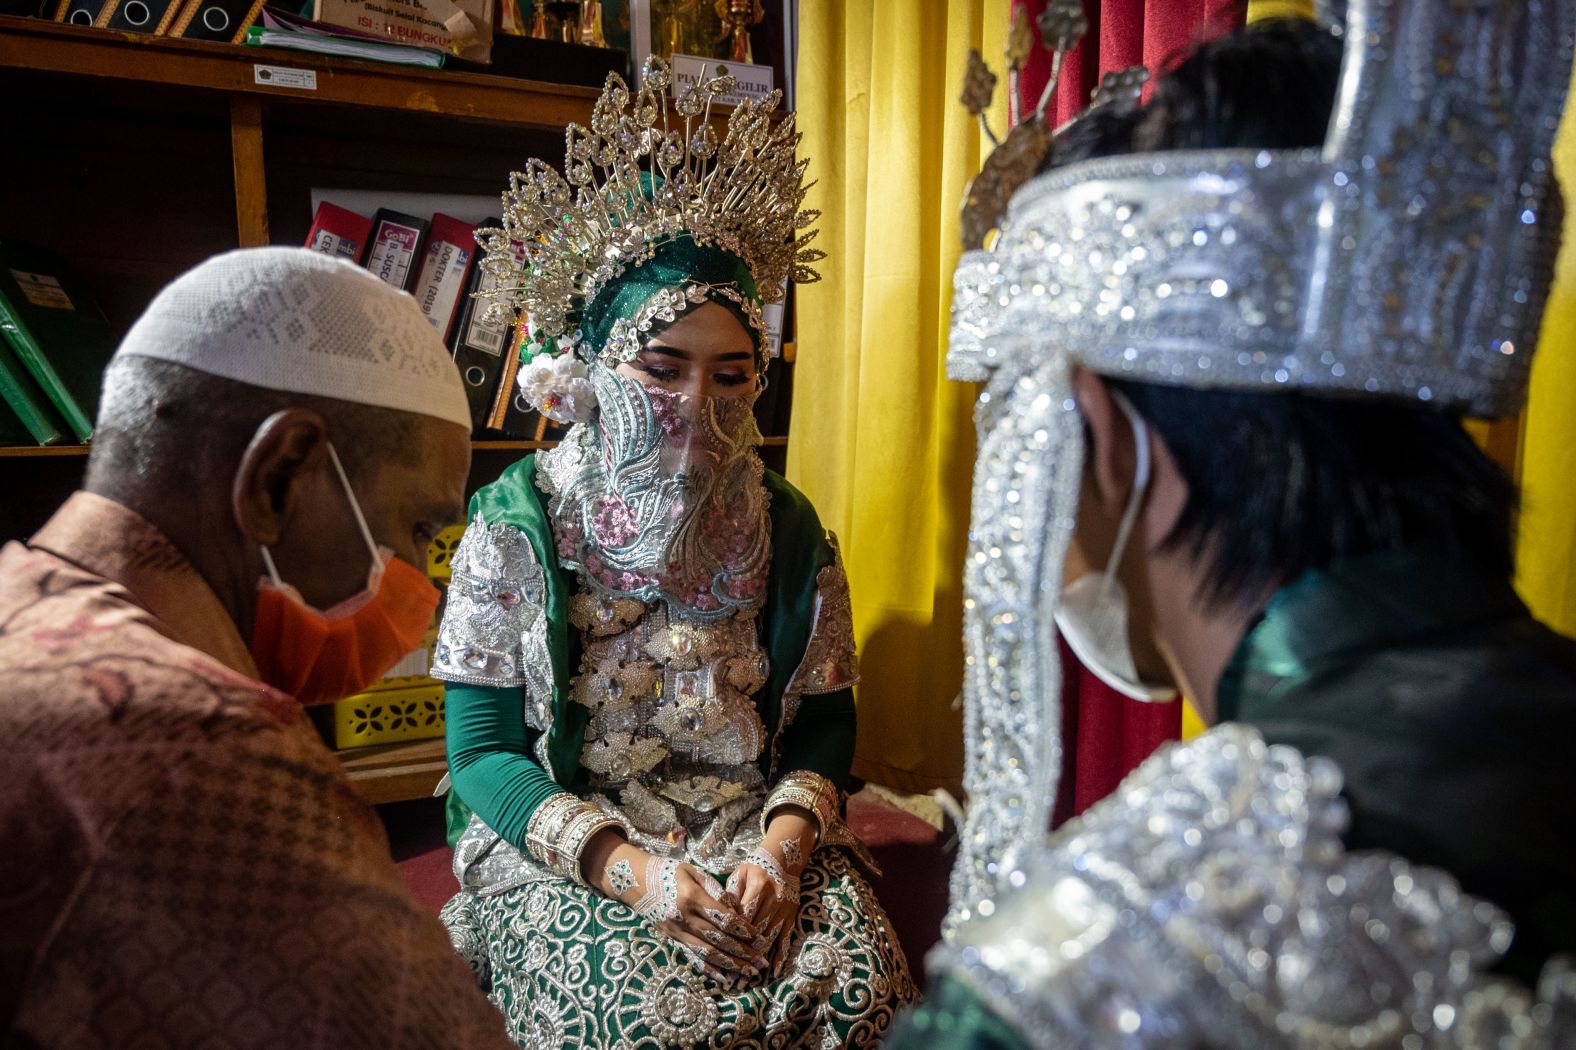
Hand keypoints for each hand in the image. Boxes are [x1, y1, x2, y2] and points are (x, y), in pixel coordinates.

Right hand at [587, 833, 766, 981]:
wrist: (636, 881)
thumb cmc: (668, 871)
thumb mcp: (692, 871)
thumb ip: (714, 888)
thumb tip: (734, 907)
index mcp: (692, 898)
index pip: (723, 917)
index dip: (743, 929)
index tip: (759, 937)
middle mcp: (684, 918)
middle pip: (718, 939)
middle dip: (742, 951)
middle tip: (761, 960)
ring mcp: (677, 931)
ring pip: (708, 952)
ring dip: (731, 964)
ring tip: (749, 972)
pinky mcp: (672, 939)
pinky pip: (693, 957)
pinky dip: (710, 969)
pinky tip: (725, 978)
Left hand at [727, 809, 813, 976]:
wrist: (783, 860)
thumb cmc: (755, 868)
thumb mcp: (740, 873)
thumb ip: (730, 893)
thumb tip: (721, 914)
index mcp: (758, 888)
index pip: (743, 917)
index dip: (733, 936)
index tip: (721, 954)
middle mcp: (773, 901)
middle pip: (756, 932)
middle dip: (743, 955)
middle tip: (731, 977)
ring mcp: (783, 911)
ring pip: (769, 939)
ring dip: (757, 960)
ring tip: (746, 979)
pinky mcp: (790, 917)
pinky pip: (786, 939)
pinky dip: (781, 956)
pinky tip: (774, 972)